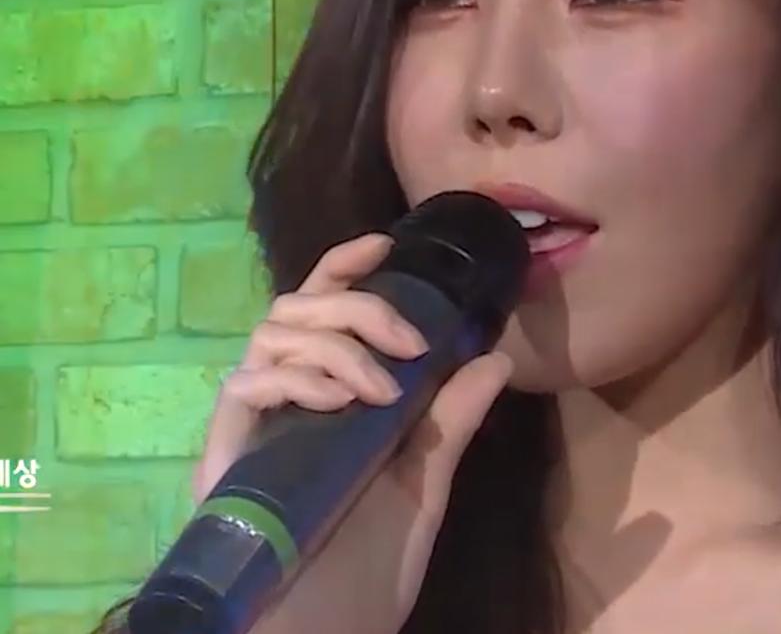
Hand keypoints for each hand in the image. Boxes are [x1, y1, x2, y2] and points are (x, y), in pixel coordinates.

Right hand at [193, 233, 513, 633]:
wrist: (323, 629)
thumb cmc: (366, 565)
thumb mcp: (423, 483)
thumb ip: (452, 421)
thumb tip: (496, 357)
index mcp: (332, 395)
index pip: (326, 306)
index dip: (346, 265)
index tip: (385, 242)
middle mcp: (288, 395)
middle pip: (299, 305)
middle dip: (356, 305)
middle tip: (408, 342)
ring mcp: (256, 419)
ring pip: (274, 330)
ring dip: (335, 345)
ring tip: (380, 390)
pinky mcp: (228, 447)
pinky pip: (247, 380)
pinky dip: (298, 377)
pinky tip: (335, 403)